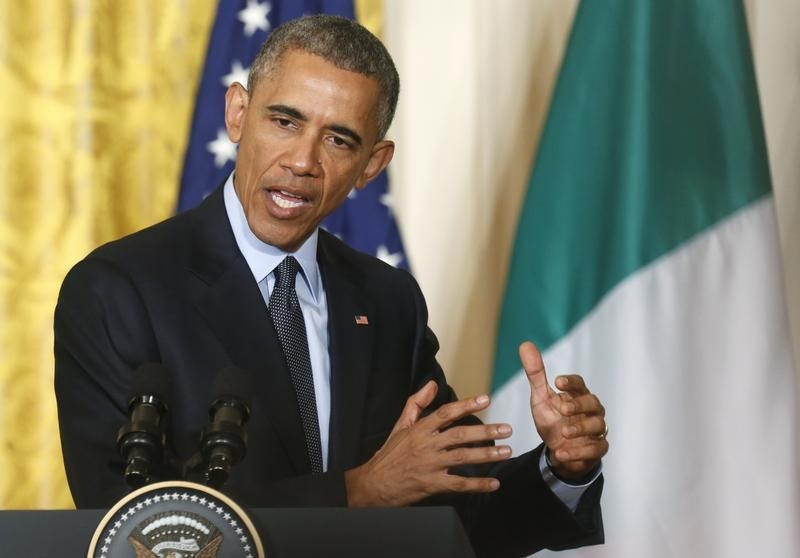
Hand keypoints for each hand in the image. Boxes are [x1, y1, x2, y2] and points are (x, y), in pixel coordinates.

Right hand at [345, 380, 512, 506]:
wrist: (373, 484)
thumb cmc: (389, 454)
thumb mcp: (400, 425)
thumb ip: (416, 404)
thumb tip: (432, 385)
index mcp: (419, 429)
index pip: (446, 413)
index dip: (466, 405)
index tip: (485, 400)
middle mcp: (426, 445)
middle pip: (459, 435)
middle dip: (485, 431)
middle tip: (506, 429)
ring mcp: (429, 465)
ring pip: (462, 457)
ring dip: (486, 454)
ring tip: (506, 451)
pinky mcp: (431, 485)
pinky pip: (458, 484)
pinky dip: (477, 484)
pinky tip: (493, 483)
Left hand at [520, 341, 607, 479]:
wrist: (557, 450)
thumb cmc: (552, 420)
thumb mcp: (540, 398)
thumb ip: (535, 374)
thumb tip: (525, 344)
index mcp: (578, 395)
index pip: (579, 384)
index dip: (571, 382)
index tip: (557, 382)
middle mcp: (591, 410)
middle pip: (593, 403)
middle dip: (578, 405)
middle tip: (562, 409)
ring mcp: (596, 430)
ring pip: (597, 425)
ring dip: (580, 428)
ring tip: (563, 432)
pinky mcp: (597, 449)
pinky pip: (595, 449)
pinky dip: (579, 452)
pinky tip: (561, 453)